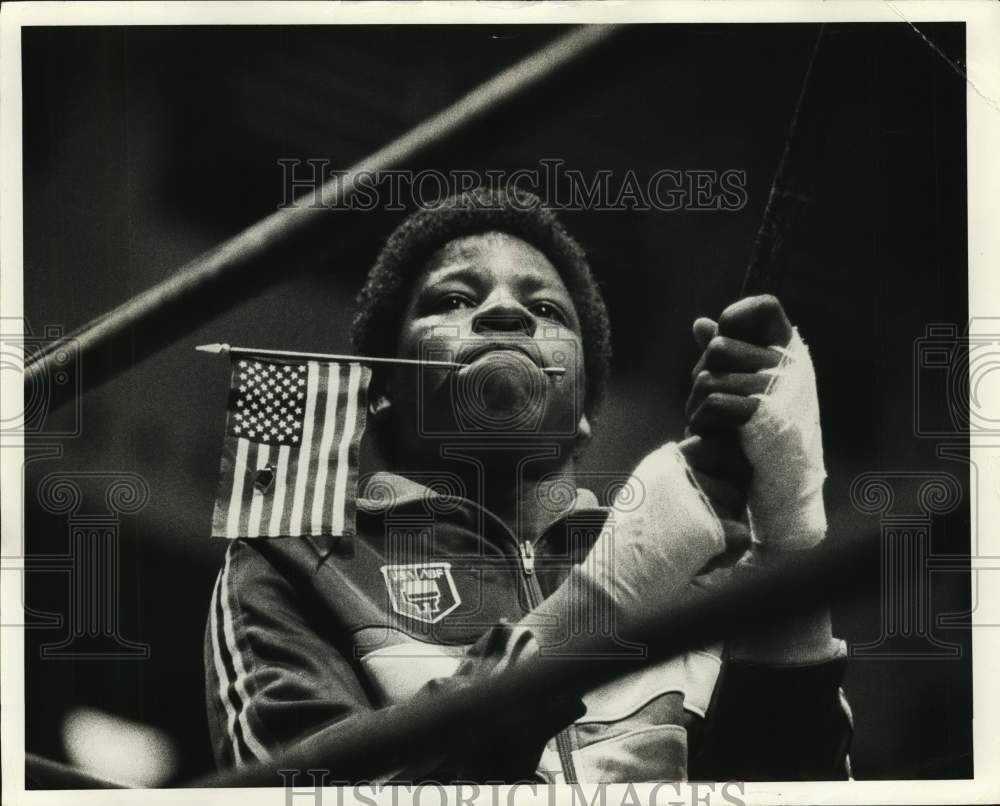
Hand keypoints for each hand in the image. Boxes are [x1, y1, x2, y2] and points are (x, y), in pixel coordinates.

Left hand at [687, 294, 826, 551]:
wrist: (778, 486)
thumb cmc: (755, 432)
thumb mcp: (741, 387)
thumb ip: (724, 354)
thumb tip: (700, 324)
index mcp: (789, 353)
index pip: (766, 307)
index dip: (738, 316)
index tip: (727, 339)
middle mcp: (790, 366)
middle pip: (717, 347)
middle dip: (702, 375)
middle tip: (715, 404)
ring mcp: (779, 390)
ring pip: (706, 377)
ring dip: (697, 404)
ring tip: (715, 425)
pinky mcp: (764, 416)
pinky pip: (713, 402)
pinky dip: (701, 421)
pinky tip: (711, 435)